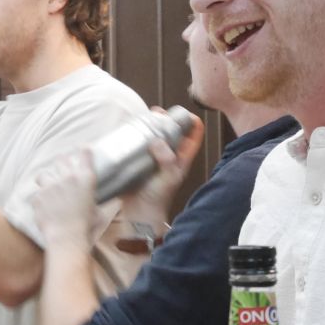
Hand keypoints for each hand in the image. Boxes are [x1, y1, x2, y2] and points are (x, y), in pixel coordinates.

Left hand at [33, 150, 98, 252]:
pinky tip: (45, 208)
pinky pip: (37, 194)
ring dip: (46, 179)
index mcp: (86, 178)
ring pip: (44, 174)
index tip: (81, 150)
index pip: (85, 153)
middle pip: (61, 158)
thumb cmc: (87, 227)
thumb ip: (105, 203)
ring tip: (49, 189)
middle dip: (61, 164)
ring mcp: (51, 185)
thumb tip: (118, 202)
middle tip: (62, 172)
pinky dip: (40, 200)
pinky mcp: (38, 196)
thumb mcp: (101, 212)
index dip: (82, 150)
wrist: (67, 239)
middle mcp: (68, 177)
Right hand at [120, 108, 203, 233]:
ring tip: (144, 117)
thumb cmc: (157, 197)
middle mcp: (169, 156)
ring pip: (157, 136)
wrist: (139, 213)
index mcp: (182, 158)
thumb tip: (156, 140)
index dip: (192, 122)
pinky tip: (131, 130)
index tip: (183, 113)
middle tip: (157, 112)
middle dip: (168, 119)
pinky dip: (138, 135)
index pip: (193, 136)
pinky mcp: (140, 160)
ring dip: (152, 125)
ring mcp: (154, 158)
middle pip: (173, 131)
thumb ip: (166, 159)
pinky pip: (141, 144)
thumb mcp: (168, 177)